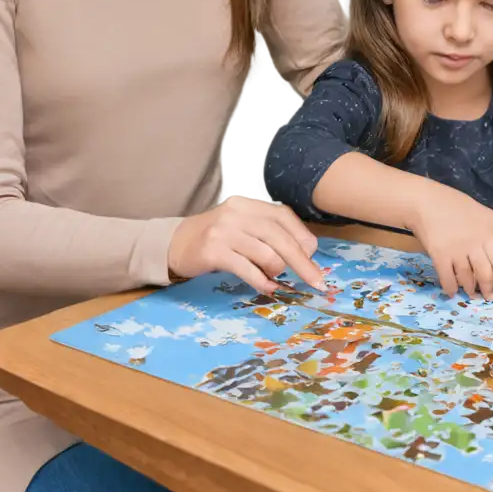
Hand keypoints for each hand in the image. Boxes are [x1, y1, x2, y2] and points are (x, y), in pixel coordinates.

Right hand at [168, 196, 326, 295]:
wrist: (176, 243)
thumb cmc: (219, 237)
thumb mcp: (245, 226)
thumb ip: (270, 233)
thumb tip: (306, 253)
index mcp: (250, 203)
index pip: (283, 217)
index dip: (303, 237)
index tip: (315, 258)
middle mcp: (238, 212)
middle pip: (279, 237)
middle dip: (301, 261)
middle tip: (316, 281)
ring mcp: (224, 230)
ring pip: (266, 253)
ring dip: (278, 271)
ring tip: (277, 280)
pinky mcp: (213, 251)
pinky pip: (247, 269)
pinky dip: (261, 281)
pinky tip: (267, 288)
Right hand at [407, 184, 492, 302]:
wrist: (426, 201)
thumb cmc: (456, 206)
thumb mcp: (485, 214)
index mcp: (492, 230)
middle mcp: (478, 241)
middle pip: (489, 274)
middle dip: (492, 292)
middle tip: (492, 299)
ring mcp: (459, 249)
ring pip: (470, 280)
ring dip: (472, 291)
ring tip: (473, 295)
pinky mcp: (440, 255)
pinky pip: (449, 280)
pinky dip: (451, 288)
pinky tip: (453, 291)